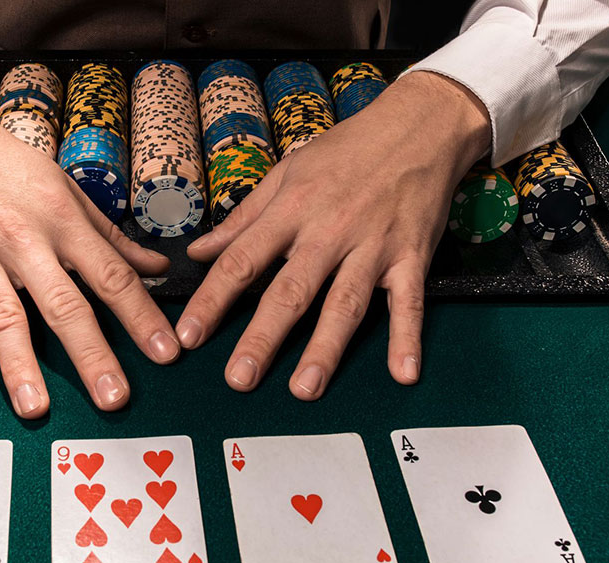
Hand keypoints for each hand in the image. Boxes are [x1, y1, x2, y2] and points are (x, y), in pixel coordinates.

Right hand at [0, 78, 179, 417]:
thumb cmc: (6, 164)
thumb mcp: (66, 190)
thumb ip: (110, 237)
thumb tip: (157, 268)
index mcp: (63, 221)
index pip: (111, 276)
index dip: (140, 317)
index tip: (165, 353)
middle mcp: (24, 241)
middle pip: (64, 305)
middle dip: (91, 354)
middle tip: (113, 398)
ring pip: (4, 316)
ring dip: (20, 364)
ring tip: (36, 407)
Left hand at [177, 72, 489, 397]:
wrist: (420, 126)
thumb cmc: (347, 150)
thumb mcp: (287, 173)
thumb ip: (243, 218)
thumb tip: (198, 251)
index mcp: (291, 209)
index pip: (242, 260)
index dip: (213, 299)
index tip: (189, 334)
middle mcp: (329, 230)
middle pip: (291, 290)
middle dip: (263, 336)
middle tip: (238, 378)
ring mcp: (373, 246)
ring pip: (345, 303)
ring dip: (325, 349)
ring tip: (303, 389)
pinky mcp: (412, 256)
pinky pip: (409, 302)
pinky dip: (408, 338)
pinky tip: (403, 374)